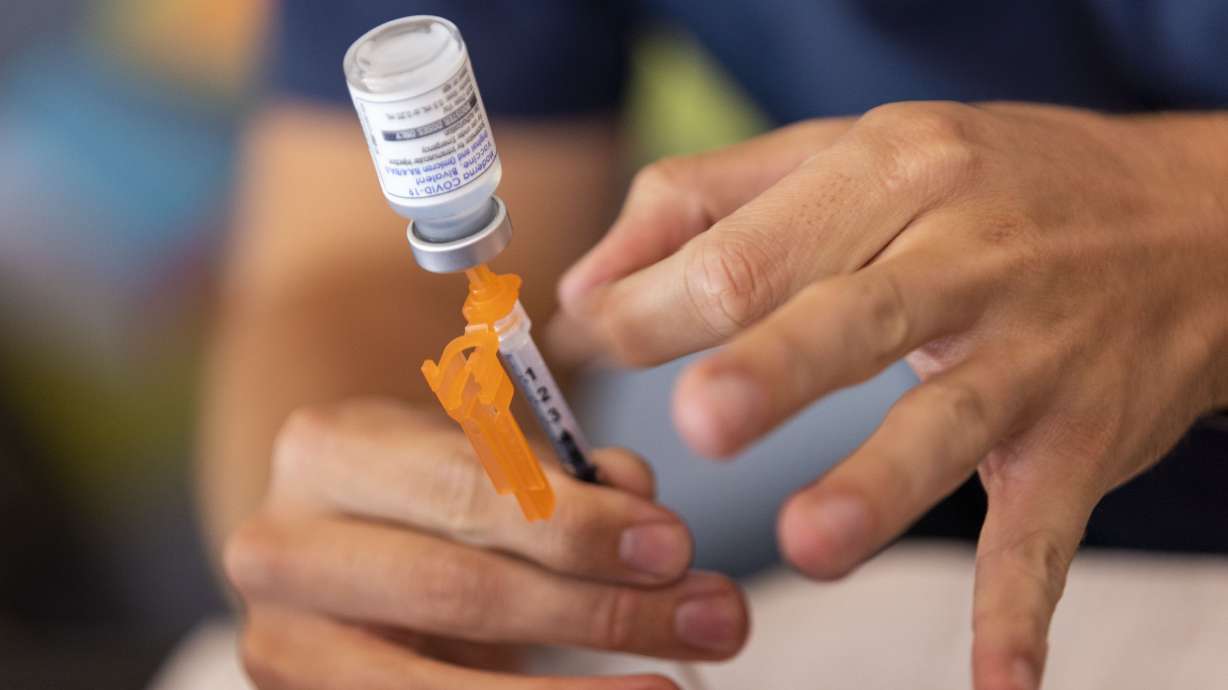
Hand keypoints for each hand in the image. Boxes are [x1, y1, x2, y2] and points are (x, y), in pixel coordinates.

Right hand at [225, 399, 747, 688]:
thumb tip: (644, 510)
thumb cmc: (437, 482)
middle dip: (599, 610)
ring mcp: (278, 645)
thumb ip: (566, 473)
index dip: (575, 526)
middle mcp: (277, 548)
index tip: (674, 547)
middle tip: (713, 616)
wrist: (345, 533)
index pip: (463, 490)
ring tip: (673, 688)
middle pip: (456, 591)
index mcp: (324, 450)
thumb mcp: (492, 452)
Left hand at [557, 102, 1227, 688]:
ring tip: (808, 543)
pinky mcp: (1078, 444)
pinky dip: (1020, 610)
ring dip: (878, 489)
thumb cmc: (986, 184)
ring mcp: (1028, 357)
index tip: (589, 351)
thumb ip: (704, 202)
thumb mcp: (849, 151)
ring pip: (944, 425)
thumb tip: (586, 287)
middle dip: (769, 371)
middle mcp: (962, 260)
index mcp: (886, 176)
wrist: (1192, 225)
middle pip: (849, 319)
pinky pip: (1043, 532)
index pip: (747, 252)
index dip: (653, 311)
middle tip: (698, 420)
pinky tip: (996, 685)